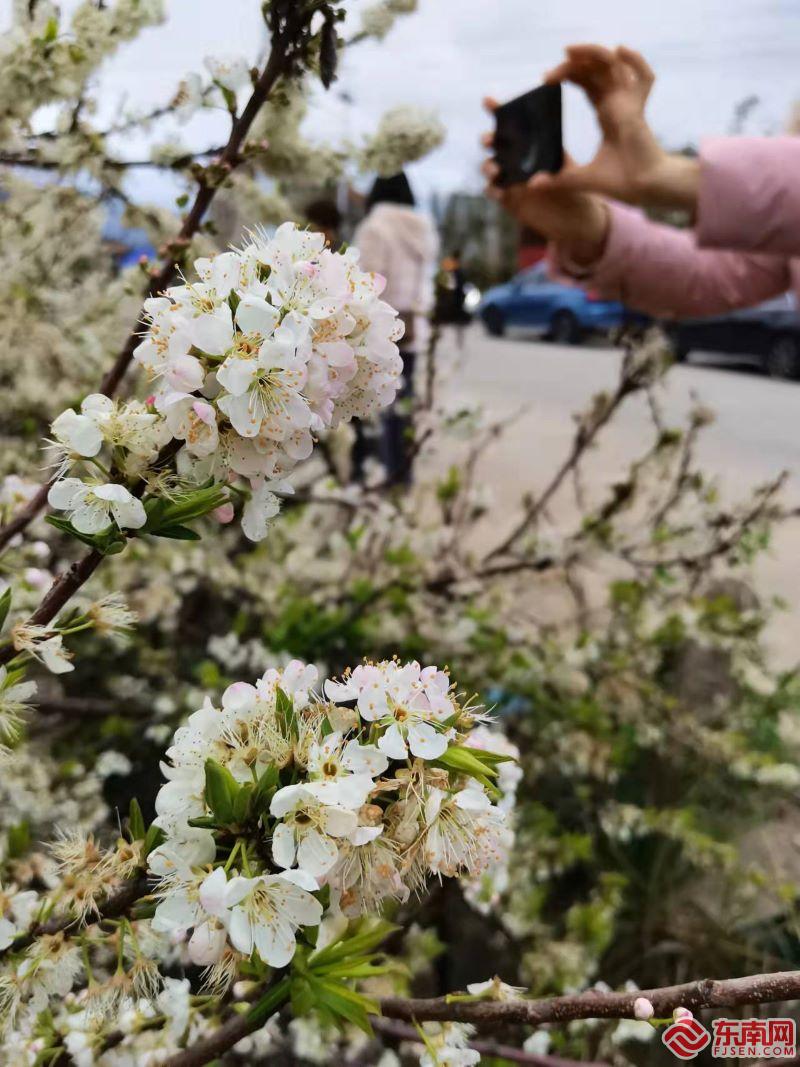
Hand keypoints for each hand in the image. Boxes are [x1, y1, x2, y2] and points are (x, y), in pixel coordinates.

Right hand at [481, 97, 609, 266]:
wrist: (578, 220)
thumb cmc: (577, 188)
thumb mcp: (570, 169)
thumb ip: (557, 160)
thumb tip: (545, 149)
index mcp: (532, 145)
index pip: (512, 123)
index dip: (497, 110)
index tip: (488, 100)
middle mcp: (517, 160)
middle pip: (495, 145)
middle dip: (489, 140)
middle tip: (490, 140)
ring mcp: (511, 181)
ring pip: (491, 167)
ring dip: (489, 165)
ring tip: (496, 168)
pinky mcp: (510, 201)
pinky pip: (494, 192)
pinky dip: (493, 189)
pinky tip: (497, 189)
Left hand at [533, 45, 697, 210]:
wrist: (643, 189)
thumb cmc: (620, 182)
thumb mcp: (580, 178)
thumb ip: (558, 179)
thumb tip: (532, 185)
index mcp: (606, 115)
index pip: (588, 84)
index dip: (569, 75)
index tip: (547, 79)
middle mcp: (617, 104)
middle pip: (596, 70)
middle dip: (572, 64)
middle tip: (549, 73)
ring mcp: (629, 104)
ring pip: (613, 66)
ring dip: (592, 53)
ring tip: (568, 53)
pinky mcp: (637, 110)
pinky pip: (644, 78)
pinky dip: (636, 61)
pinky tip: (619, 50)